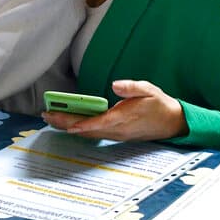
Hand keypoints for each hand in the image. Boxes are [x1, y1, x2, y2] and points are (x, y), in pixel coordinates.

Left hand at [42, 80, 187, 141]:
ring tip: (49, 118)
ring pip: (88, 133)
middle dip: (66, 123)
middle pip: (87, 129)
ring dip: (68, 126)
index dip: (84, 124)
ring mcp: (116, 134)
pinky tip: (65, 123)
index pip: (101, 123)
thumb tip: (116, 85)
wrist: (172, 123)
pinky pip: (93, 133)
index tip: (69, 125)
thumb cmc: (159, 104)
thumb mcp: (149, 90)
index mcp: (124, 118)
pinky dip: (77, 128)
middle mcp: (118, 130)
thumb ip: (132, 87)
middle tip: (46, 116)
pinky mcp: (115, 135)